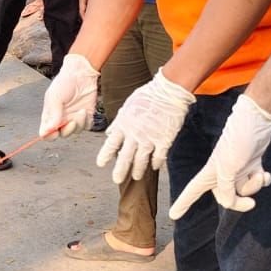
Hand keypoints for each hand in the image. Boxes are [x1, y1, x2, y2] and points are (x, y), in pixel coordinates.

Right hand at [39, 53, 100, 137]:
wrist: (82, 73)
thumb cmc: (65, 82)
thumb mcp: (55, 97)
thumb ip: (53, 115)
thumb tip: (46, 131)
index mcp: (50, 116)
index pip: (46, 133)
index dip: (49, 136)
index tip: (55, 132)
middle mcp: (61, 119)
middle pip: (62, 134)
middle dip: (67, 130)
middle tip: (72, 121)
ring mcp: (73, 118)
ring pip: (75, 131)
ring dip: (79, 123)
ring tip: (81, 111)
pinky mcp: (86, 116)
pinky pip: (86, 127)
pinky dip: (87, 122)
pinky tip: (86, 111)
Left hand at [97, 70, 195, 184]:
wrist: (169, 91)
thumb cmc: (148, 95)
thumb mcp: (128, 106)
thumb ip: (119, 121)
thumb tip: (109, 133)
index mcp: (124, 124)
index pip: (111, 144)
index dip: (105, 155)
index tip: (101, 164)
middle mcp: (135, 134)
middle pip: (125, 157)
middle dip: (120, 170)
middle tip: (116, 179)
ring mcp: (150, 138)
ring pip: (141, 160)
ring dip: (138, 170)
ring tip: (136, 176)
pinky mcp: (164, 140)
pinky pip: (159, 156)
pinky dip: (156, 163)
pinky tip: (155, 167)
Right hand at [166, 95, 270, 218]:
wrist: (256, 120)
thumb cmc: (238, 141)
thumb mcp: (229, 168)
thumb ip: (226, 188)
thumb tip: (228, 203)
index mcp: (211, 173)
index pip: (192, 191)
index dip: (183, 203)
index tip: (173, 215)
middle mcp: (222, 173)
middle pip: (226, 197)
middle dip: (239, 201)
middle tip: (251, 205)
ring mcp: (237, 169)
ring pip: (244, 189)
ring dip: (254, 185)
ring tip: (259, 174)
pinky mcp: (250, 164)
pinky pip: (256, 181)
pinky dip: (263, 180)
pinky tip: (265, 173)